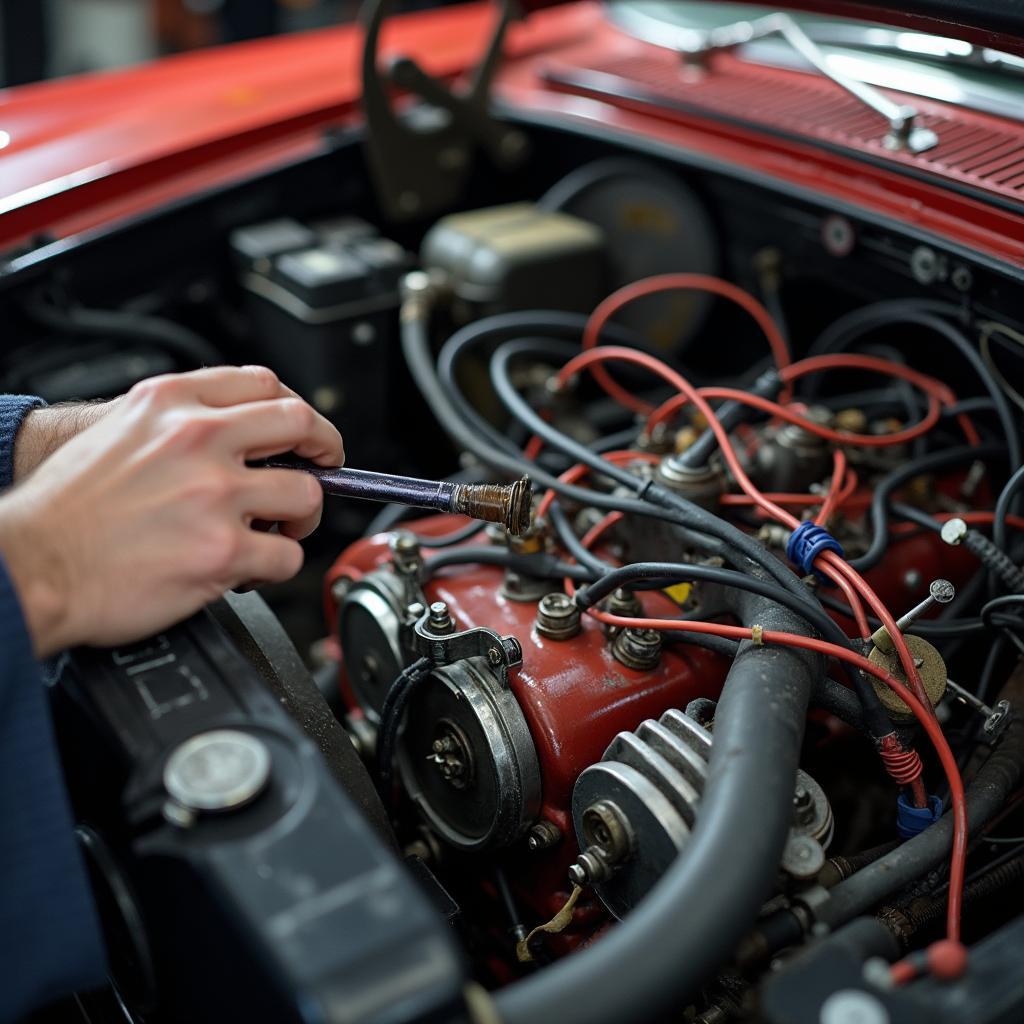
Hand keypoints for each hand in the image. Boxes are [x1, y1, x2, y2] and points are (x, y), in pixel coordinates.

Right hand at [0, 366, 342, 656]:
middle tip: (323, 470)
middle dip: (325, 450)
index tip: (304, 430)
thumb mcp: (119, 430)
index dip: (297, 409)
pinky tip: (252, 568)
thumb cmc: (65, 508)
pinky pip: (287, 557)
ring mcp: (215, 496)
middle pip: (301, 424)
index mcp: (171, 403)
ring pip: (305, 495)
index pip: (264, 384)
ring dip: (302, 518)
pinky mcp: (222, 551)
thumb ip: (178, 421)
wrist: (31, 564)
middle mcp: (198, 440)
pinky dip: (279, 566)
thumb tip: (234, 434)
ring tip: (280, 532)